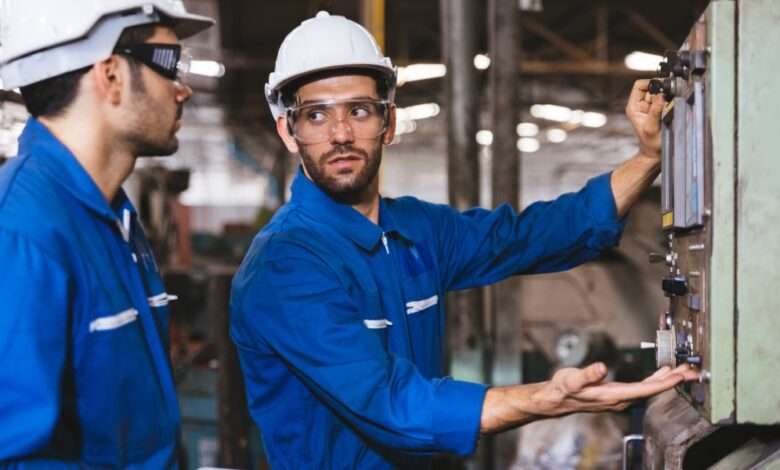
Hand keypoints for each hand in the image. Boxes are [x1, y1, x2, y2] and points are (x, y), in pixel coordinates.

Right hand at [532, 362, 699, 415]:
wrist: (555, 399)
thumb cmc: (563, 389)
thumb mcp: (572, 379)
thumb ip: (587, 374)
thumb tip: (601, 368)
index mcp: (613, 395)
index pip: (645, 390)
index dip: (664, 383)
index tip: (680, 376)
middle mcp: (620, 398)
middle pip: (653, 390)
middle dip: (673, 381)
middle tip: (692, 371)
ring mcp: (621, 397)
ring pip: (650, 389)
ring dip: (667, 380)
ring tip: (683, 371)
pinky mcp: (619, 393)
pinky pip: (643, 387)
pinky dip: (655, 379)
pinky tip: (662, 372)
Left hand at [625, 79, 665, 160]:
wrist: (655, 153)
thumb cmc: (651, 144)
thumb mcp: (652, 128)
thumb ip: (655, 112)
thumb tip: (661, 96)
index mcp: (634, 107)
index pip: (640, 85)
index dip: (651, 83)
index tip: (662, 88)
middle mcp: (641, 105)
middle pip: (652, 86)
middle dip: (662, 90)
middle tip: (669, 97)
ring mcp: (650, 107)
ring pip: (660, 92)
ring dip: (667, 96)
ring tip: (670, 107)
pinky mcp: (659, 110)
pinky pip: (666, 99)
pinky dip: (671, 101)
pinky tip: (672, 109)